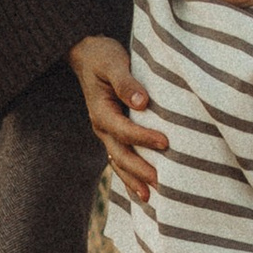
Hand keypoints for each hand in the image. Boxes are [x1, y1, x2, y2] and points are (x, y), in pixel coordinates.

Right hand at [69, 35, 157, 198]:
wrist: (87, 55)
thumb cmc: (103, 56)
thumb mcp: (113, 62)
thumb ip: (126, 81)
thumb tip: (142, 102)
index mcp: (101, 111)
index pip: (123, 130)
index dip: (143, 137)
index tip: (165, 142)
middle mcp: (101, 126)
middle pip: (120, 154)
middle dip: (139, 170)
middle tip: (161, 181)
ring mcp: (106, 133)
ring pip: (119, 162)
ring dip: (134, 180)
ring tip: (152, 197)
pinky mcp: (113, 134)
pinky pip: (121, 159)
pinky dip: (131, 176)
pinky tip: (145, 190)